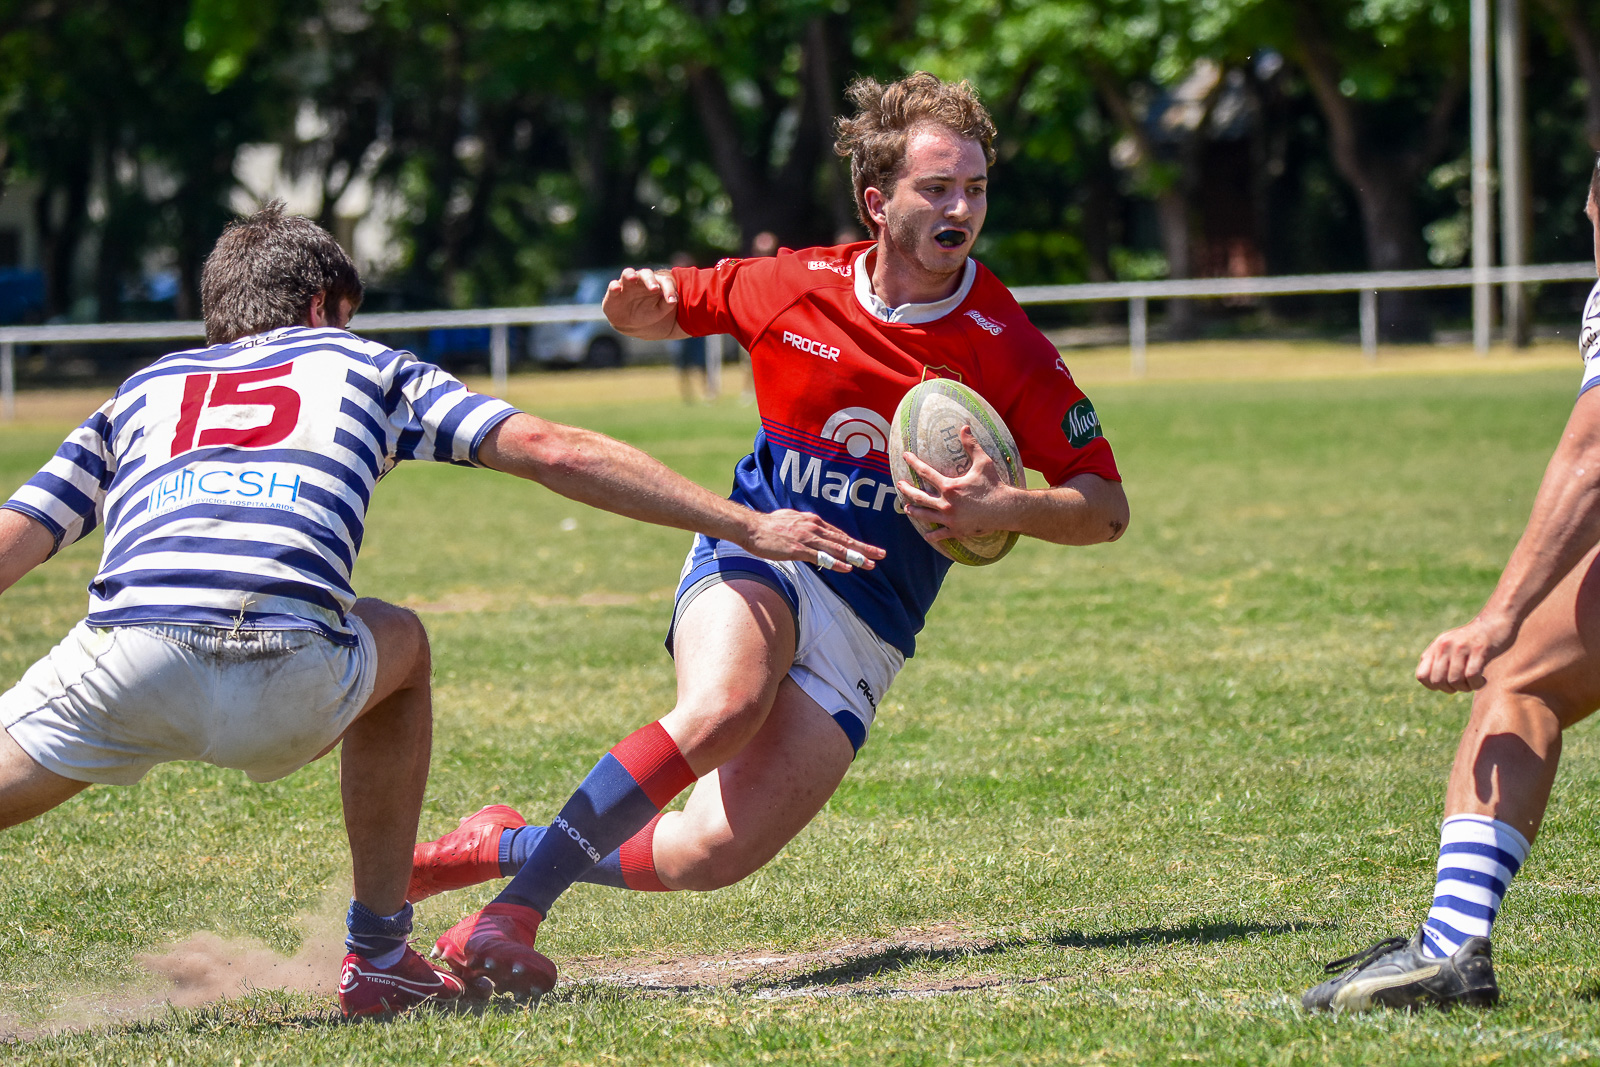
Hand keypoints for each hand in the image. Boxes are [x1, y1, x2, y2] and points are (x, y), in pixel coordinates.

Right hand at [603, 267, 679, 337]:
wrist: (630, 323)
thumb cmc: (647, 312)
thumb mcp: (659, 310)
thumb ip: (667, 304)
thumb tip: (673, 300)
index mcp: (654, 283)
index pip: (663, 281)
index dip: (669, 290)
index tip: (672, 301)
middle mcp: (640, 280)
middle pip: (646, 273)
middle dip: (650, 280)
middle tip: (654, 288)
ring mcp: (626, 284)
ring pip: (627, 273)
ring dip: (630, 275)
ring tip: (633, 278)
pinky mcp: (613, 292)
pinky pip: (613, 285)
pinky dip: (614, 286)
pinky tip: (616, 288)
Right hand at [739, 509, 885, 572]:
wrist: (751, 527)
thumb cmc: (768, 526)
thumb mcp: (791, 521)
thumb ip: (805, 527)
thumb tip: (813, 534)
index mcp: (813, 521)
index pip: (839, 534)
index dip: (856, 543)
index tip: (870, 549)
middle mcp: (813, 527)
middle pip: (843, 540)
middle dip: (864, 548)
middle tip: (881, 555)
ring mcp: (806, 538)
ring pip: (836, 548)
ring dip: (855, 556)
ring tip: (870, 564)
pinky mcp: (797, 548)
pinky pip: (820, 556)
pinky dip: (835, 562)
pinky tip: (847, 568)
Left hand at [896, 425, 1018, 544]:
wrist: (1005, 509)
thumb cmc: (994, 485)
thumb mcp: (983, 462)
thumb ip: (971, 445)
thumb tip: (964, 426)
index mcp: (949, 486)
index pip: (925, 472)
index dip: (913, 462)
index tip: (905, 456)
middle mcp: (946, 504)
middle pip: (919, 497)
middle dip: (907, 490)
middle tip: (899, 485)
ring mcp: (950, 519)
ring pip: (925, 516)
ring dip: (914, 512)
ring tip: (907, 509)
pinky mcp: (956, 530)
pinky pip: (940, 534)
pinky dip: (932, 535)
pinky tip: (927, 535)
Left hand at [1416, 613, 1518, 692]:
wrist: (1496, 620)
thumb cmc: (1474, 640)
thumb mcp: (1450, 646)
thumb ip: (1438, 660)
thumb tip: (1429, 682)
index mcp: (1436, 647)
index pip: (1421, 675)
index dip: (1433, 686)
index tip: (1448, 684)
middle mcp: (1444, 646)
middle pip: (1438, 681)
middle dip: (1451, 689)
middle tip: (1464, 684)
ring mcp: (1461, 647)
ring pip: (1455, 680)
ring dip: (1466, 688)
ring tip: (1475, 681)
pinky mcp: (1479, 650)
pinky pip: (1472, 676)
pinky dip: (1477, 684)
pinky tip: (1484, 680)